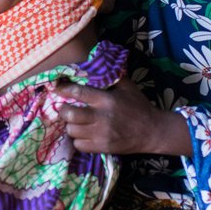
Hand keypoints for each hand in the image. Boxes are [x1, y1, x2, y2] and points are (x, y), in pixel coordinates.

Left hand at [54, 78, 192, 155]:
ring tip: (76, 122)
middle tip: (65, 109)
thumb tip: (98, 62)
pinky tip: (84, 135)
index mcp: (106, 100)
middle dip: (63, 111)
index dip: (64, 89)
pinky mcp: (102, 148)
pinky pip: (79, 145)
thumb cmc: (139, 106)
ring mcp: (101, 134)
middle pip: (70, 115)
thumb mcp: (128, 87)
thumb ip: (112, 76)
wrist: (152, 131)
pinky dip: (78, 140)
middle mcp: (102, 117)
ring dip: (71, 126)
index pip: (79, 92)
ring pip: (72, 131)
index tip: (57, 88)